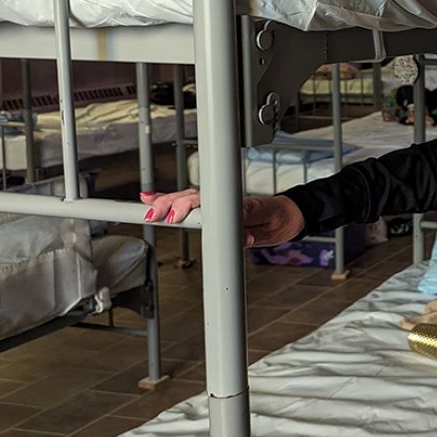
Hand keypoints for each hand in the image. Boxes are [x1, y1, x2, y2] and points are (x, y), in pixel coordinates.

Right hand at [140, 190, 305, 247]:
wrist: (289, 215)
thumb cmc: (280, 218)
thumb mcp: (271, 227)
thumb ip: (255, 232)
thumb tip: (242, 237)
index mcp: (239, 204)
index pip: (209, 204)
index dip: (191, 210)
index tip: (176, 216)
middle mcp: (225, 201)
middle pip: (193, 199)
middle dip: (171, 204)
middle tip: (154, 214)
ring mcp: (218, 204)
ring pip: (187, 199)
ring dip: (166, 201)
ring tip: (147, 205)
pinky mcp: (213, 210)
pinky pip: (190, 204)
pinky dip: (170, 201)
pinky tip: (151, 198)